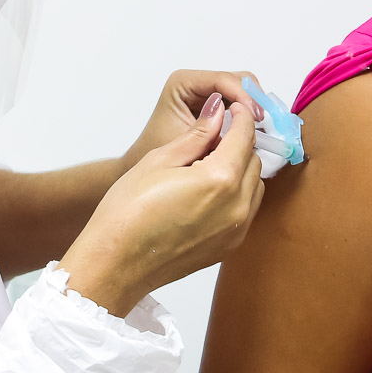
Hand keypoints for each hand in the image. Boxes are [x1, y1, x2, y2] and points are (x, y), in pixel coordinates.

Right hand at [64, 94, 266, 315]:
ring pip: (255, 186)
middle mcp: (237, 205)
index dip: (241, 117)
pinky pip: (246, 210)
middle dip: (240, 144)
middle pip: (254, 161)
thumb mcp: (158, 160)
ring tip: (210, 165)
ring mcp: (236, 229)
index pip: (245, 136)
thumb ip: (196, 136)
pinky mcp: (229, 246)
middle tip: (215, 137)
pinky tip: (209, 191)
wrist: (116, 263)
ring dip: (241, 170)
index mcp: (220, 178)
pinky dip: (238, 194)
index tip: (232, 109)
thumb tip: (218, 114)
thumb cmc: (128, 212)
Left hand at [123, 70, 265, 171]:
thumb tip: (243, 120)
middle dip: (253, 101)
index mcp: (183, 83)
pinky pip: (240, 105)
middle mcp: (197, 83)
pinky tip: (252, 134)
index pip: (223, 79)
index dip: (243, 96)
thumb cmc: (159, 151)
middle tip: (261, 125)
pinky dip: (249, 118)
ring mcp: (208, 93)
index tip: (255, 118)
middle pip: (238, 80)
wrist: (148, 166)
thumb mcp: (186, 140)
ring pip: (243, 92)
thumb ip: (212, 128)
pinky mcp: (217, 105)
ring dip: (253, 110)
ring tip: (258, 132)